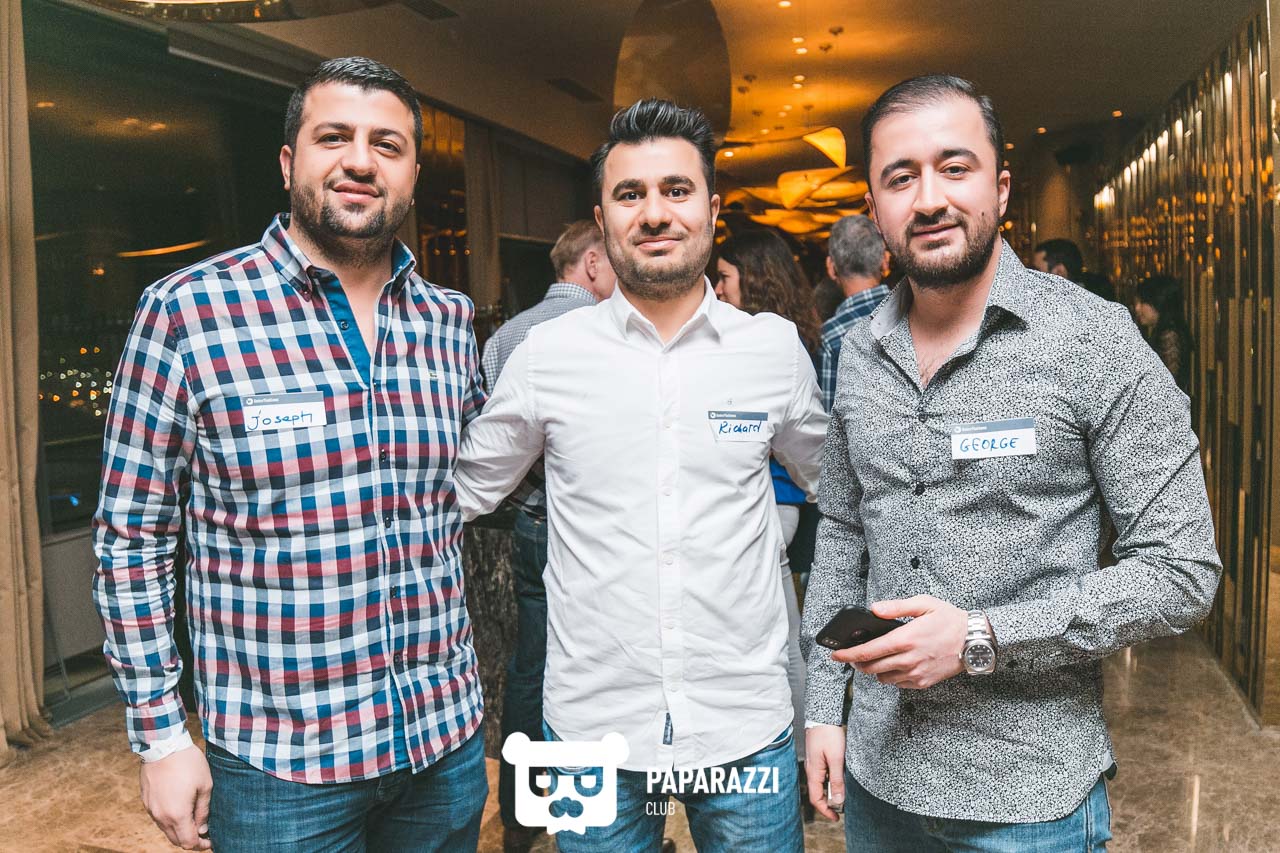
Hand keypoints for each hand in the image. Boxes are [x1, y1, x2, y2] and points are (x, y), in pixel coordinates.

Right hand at [139, 745, 212, 849]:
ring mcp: (151, 809)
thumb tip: (203, 829)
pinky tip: (180, 808)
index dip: (200, 845)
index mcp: (177, 815)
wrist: (163, 745)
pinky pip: (158, 818)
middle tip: (204, 832)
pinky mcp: (146, 801)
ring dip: (179, 830)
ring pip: (166, 830)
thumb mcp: (205, 785)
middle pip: (175, 840)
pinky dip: (169, 819)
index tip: (210, 841)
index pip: (188, 843)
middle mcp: (161, 817)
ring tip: (193, 819)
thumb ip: (203, 810)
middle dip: (190, 840)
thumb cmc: (188, 763)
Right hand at [804, 724, 844, 821]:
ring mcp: (814, 764)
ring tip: (844, 794)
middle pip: (818, 793)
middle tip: (842, 808)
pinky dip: (831, 782)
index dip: (825, 810)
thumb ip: (837, 780)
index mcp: (814, 772)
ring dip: (831, 792)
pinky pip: (823, 775)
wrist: (823, 716)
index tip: (836, 818)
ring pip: (821, 784)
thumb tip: (837, 800)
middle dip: (829, 803)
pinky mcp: (818, 758)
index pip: (816, 799)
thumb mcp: (836, 759)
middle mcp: (812, 770)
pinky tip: (840, 779)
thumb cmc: (828, 735)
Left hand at [832, 595, 966, 688]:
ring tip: (874, 659)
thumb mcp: (924, 604)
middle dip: (857, 663)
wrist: (976, 641)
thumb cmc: (950, 620)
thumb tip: (874, 609)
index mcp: (906, 639)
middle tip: (852, 656)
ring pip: (882, 678)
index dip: (847, 654)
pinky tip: (893, 664)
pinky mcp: (923, 683)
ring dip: (873, 670)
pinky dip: (890, 676)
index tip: (835, 654)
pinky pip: (897, 683)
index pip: (868, 651)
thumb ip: (896, 607)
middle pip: (871, 668)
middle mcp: (909, 660)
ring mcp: (916, 674)